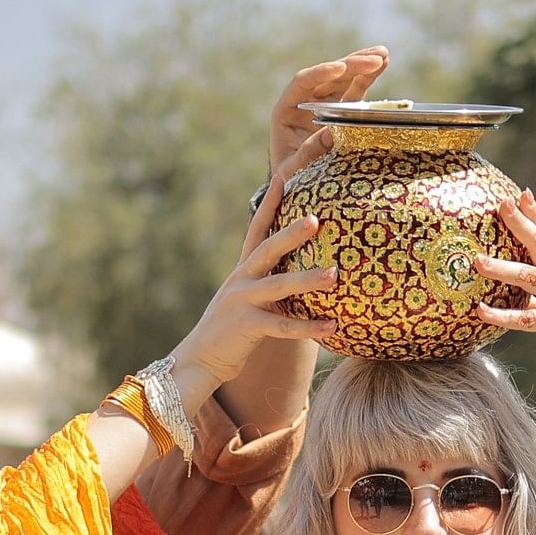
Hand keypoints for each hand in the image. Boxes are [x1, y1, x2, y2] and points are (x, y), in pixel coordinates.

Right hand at [166, 129, 341, 393]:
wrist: (200, 359)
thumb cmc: (234, 329)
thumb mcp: (251, 298)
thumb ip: (273, 281)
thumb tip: (308, 269)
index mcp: (244, 268)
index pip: (257, 227)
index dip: (271, 202)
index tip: (284, 175)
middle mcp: (241, 279)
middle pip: (268, 249)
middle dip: (292, 233)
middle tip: (318, 219)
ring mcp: (241, 302)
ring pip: (278, 286)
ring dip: (307, 280)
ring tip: (335, 275)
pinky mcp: (245, 328)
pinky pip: (282, 326)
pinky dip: (307, 327)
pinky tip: (331, 326)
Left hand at [268, 46, 388, 171]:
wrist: (294, 184)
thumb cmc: (288, 178)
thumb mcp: (291, 171)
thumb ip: (308, 153)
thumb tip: (333, 133)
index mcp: (286, 110)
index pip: (302, 82)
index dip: (320, 73)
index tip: (340, 68)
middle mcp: (305, 101)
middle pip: (328, 76)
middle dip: (350, 65)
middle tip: (372, 59)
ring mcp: (324, 104)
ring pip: (343, 79)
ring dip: (362, 66)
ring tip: (382, 54)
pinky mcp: (340, 110)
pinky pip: (354, 90)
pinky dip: (368, 78)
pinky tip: (382, 63)